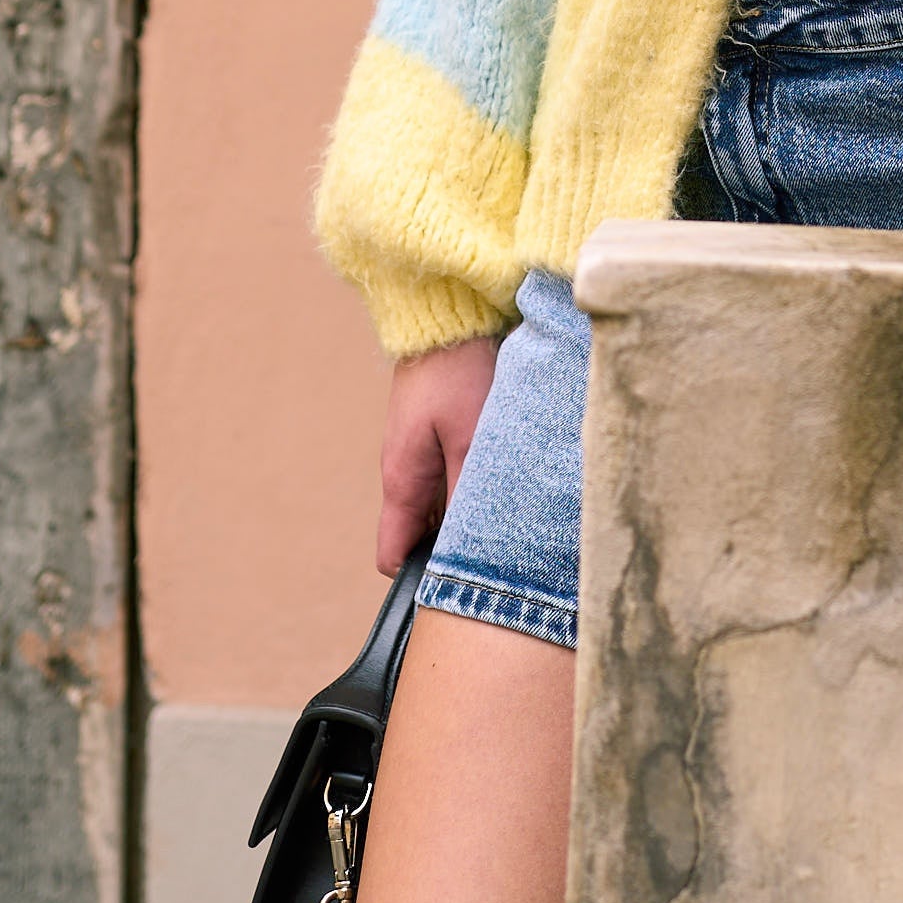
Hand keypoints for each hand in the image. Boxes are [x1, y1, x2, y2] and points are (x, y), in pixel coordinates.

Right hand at [378, 337, 499, 577]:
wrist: (448, 315)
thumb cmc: (457, 372)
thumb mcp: (471, 437)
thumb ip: (467, 493)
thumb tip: (468, 547)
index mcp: (402, 481)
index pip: (393, 554)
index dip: (420, 577)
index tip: (458, 586)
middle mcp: (406, 475)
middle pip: (422, 537)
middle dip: (452, 552)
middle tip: (500, 556)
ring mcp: (421, 457)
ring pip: (441, 510)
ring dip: (468, 519)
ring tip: (510, 522)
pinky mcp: (440, 440)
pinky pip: (452, 483)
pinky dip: (473, 491)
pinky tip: (506, 486)